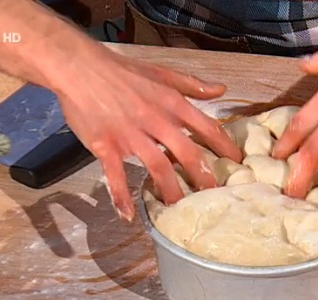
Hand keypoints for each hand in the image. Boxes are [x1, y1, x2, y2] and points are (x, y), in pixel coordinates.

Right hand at [53, 45, 242, 221]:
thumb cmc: (121, 71)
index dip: (225, 147)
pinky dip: (121, 196)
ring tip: (179, 208)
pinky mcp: (106, 145)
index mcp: (172, 103)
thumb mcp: (162, 73)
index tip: (239, 164)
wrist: (78, 67)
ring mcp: (131, 134)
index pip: (206, 127)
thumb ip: (193, 84)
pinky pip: (115, 175)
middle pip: (187, 152)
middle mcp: (156, 120)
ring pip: (158, 166)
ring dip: (171, 190)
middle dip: (204, 177)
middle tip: (217, 197)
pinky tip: (128, 215)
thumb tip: (222, 90)